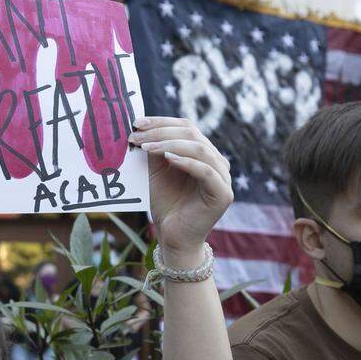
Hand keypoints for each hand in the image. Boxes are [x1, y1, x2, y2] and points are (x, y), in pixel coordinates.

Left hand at [129, 117, 232, 261]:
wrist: (173, 237)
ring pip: (200, 149)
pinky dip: (186, 162)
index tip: (137, 122)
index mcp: (204, 154)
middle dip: (161, 132)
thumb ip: (156, 150)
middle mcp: (217, 162)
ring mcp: (223, 177)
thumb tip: (143, 127)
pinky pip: (206, 171)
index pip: (186, 127)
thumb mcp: (157, 172)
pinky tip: (167, 158)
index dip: (162, 122)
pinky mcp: (223, 194)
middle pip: (192, 134)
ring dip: (170, 144)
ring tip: (146, 147)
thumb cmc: (166, 205)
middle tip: (136, 136)